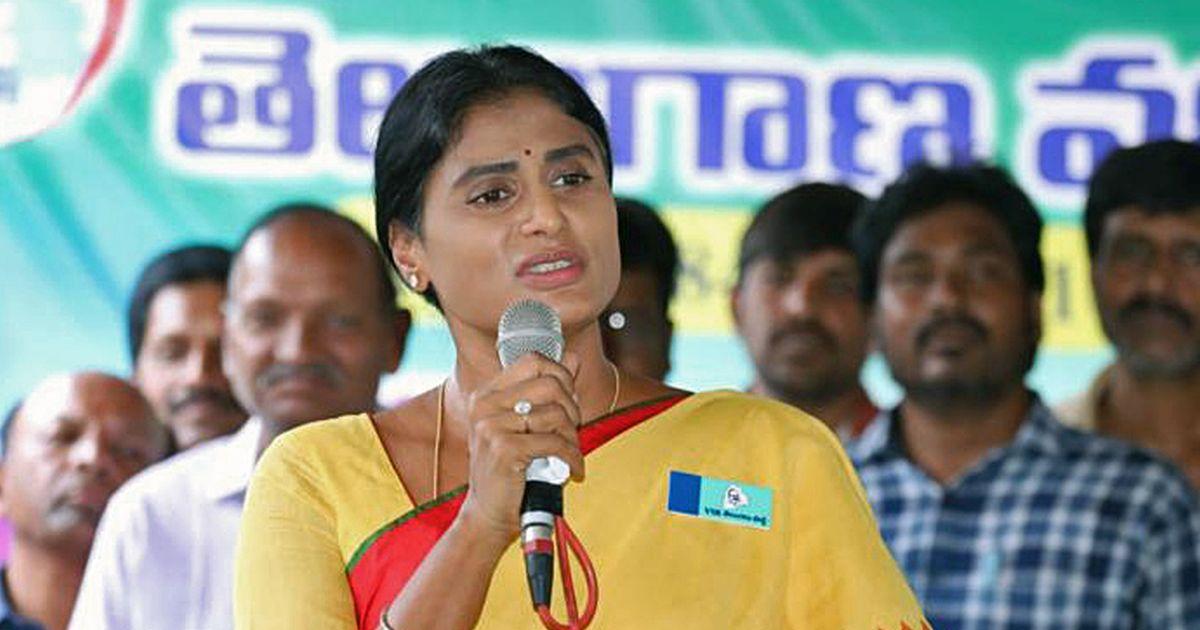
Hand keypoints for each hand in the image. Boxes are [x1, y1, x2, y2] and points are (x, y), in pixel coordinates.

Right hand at [457, 352, 583, 545]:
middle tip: (573, 428)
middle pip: (549, 383)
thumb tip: (573, 357)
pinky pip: (554, 442)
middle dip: (572, 407)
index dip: (560, 375)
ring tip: (570, 451)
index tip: (568, 400)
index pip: (533, 360)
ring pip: (555, 413)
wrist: (487, 513)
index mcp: (487, 394)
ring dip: (573, 435)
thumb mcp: (525, 425)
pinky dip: (572, 457)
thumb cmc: (508, 470)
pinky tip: (572, 469)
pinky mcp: (504, 449)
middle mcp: (484, 405)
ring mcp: (491, 426)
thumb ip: (547, 391)